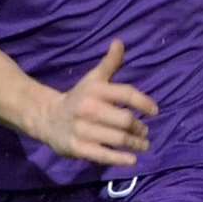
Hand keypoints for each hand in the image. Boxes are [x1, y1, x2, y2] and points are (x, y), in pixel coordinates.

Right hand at [36, 40, 158, 166]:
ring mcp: (82, 129)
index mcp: (95, 89)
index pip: (127, 94)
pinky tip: (132, 160)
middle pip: (125, 120)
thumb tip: (119, 41)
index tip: (155, 111)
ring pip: (117, 138)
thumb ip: (110, 63)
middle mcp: (89, 108)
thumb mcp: (93, 79)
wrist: (47, 118)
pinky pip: (102, 155)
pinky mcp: (77, 147)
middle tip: (145, 132)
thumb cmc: (79, 97)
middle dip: (139, 128)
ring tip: (143, 145)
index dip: (144, 102)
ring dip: (134, 144)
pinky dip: (119, 159)